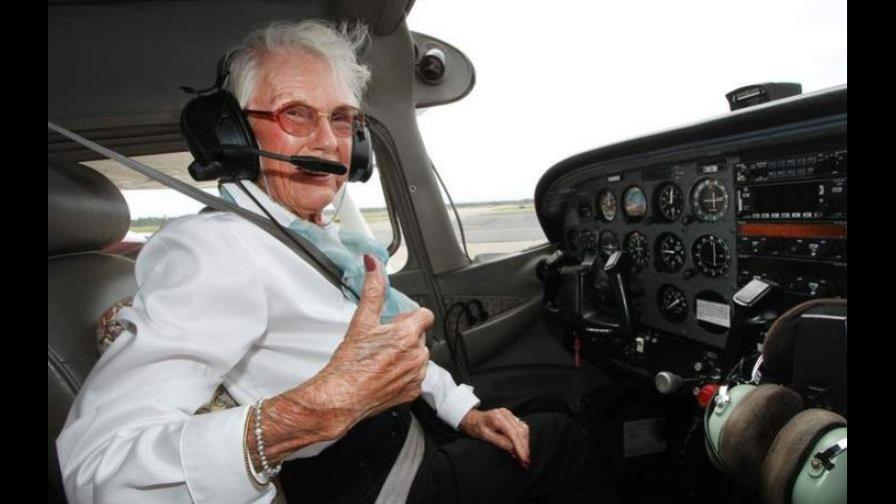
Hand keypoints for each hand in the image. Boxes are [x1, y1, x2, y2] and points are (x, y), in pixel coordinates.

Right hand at [250, 255, 432, 462]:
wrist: (341, 397)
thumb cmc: (350, 363)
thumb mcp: (361, 321)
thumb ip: (373, 290)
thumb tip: (374, 264)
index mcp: (408, 335)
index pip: (425, 315)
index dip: (409, 317)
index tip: (397, 322)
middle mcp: (417, 355)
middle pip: (419, 335)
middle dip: (404, 335)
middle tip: (382, 341)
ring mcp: (417, 375)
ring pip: (418, 355)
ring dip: (405, 354)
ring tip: (381, 358)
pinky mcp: (413, 391)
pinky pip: (415, 376)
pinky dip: (403, 373)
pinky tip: (384, 373)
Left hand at [459, 408, 530, 468]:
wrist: (471, 419)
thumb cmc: (475, 428)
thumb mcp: (484, 437)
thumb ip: (499, 441)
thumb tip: (513, 448)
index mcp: (498, 418)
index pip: (514, 434)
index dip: (520, 447)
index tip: (524, 458)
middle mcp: (505, 414)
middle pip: (521, 431)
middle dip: (524, 447)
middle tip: (526, 461)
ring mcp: (508, 414)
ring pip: (523, 428)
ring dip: (525, 443)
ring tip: (524, 456)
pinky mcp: (510, 416)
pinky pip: (520, 426)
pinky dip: (523, 438)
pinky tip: (522, 447)